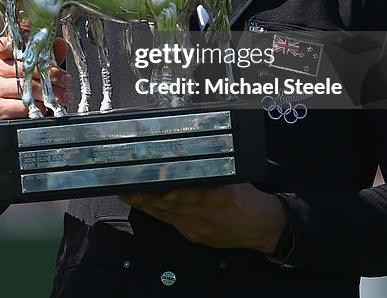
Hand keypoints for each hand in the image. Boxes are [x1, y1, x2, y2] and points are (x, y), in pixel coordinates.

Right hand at [0, 36, 70, 119]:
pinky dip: (37, 107)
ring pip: (26, 88)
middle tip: (66, 80)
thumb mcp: (33, 68)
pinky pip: (21, 106)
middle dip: (51, 75)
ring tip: (64, 96)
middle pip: (26, 68)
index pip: (13, 44)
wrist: (4, 114)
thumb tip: (60, 44)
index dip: (32, 49)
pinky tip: (45, 108)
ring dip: (49, 94)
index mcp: (0, 55)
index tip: (49, 57)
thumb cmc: (20, 87)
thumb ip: (47, 55)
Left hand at [120, 184, 286, 252]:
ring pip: (164, 212)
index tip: (147, 174)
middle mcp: (204, 212)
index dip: (163, 181)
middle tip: (124, 180)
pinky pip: (169, 222)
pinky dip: (155, 211)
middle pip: (167, 200)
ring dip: (143, 201)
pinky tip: (141, 203)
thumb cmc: (247, 197)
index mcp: (217, 195)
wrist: (262, 228)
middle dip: (144, 191)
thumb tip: (189, 151)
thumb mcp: (233, 177)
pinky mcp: (194, 235)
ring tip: (125, 190)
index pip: (183, 187)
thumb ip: (211, 168)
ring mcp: (197, 226)